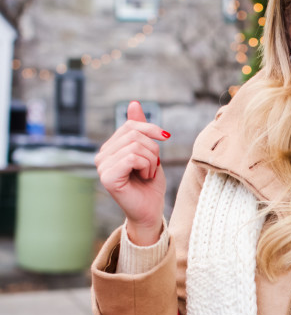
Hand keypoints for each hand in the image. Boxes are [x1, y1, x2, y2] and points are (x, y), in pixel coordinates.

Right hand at [95, 101, 168, 245]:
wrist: (150, 211)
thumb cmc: (150, 185)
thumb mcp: (149, 152)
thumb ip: (140, 129)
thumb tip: (133, 103)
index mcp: (110, 148)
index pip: (130, 125)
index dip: (151, 128)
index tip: (165, 137)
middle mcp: (102, 156)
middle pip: (134, 134)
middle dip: (153, 149)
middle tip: (153, 167)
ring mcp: (102, 166)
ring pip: (136, 146)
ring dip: (151, 161)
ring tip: (148, 174)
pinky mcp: (107, 177)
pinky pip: (133, 158)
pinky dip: (147, 167)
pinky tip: (144, 178)